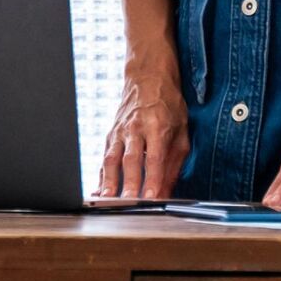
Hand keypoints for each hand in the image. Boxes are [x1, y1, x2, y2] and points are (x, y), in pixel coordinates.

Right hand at [95, 76, 188, 200]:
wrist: (147, 78)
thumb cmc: (167, 105)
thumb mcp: (181, 132)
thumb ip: (175, 163)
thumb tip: (168, 191)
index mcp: (157, 126)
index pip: (155, 157)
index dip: (153, 179)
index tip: (152, 197)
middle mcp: (135, 128)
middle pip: (131, 159)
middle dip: (129, 182)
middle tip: (129, 201)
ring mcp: (119, 131)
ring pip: (112, 158)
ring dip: (109, 181)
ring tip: (108, 199)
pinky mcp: (110, 135)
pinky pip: (104, 157)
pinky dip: (101, 175)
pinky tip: (99, 191)